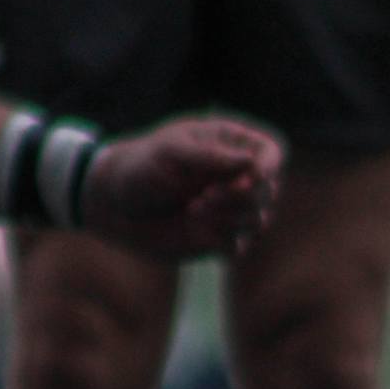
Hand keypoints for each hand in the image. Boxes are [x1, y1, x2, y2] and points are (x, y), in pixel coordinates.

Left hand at [77, 118, 284, 259]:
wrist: (117, 205)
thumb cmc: (141, 166)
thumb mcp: (172, 152)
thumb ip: (212, 157)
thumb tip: (252, 165)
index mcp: (230, 143)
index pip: (273, 153)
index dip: (269, 168)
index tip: (250, 178)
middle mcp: (237, 176)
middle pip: (268, 190)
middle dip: (239, 198)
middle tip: (202, 198)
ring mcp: (230, 209)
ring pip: (258, 220)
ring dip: (229, 219)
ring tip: (194, 210)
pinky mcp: (219, 238)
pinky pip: (240, 245)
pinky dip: (223, 240)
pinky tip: (197, 229)